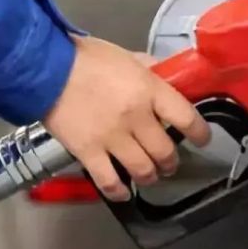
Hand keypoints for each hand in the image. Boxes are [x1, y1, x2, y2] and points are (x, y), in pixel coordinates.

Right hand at [43, 36, 210, 200]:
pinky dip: (119, 191)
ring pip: (143, 170)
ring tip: (149, 175)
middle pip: (165, 151)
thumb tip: (164, 74)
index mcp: (149, 90)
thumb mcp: (124, 56)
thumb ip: (147, 69)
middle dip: (171, 161)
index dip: (199, 133)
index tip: (202, 140)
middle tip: (169, 163)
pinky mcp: (89, 153)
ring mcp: (113, 138)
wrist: (45, 68)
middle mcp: (136, 117)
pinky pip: (110, 181)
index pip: (186, 117)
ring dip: (150, 176)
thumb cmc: (85, 57)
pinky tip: (124, 192)